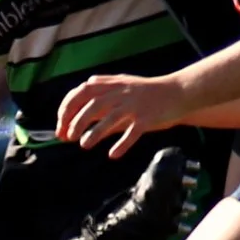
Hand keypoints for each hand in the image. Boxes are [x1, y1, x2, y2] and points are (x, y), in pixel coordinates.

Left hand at [57, 73, 188, 155]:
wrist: (178, 92)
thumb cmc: (146, 94)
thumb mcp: (120, 88)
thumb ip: (98, 99)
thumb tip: (74, 116)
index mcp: (112, 85)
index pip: (81, 92)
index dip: (67, 109)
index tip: (61, 125)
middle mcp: (122, 93)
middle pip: (93, 105)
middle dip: (77, 121)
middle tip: (68, 137)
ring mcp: (135, 105)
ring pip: (111, 118)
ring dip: (95, 132)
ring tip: (84, 145)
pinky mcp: (148, 118)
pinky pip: (133, 132)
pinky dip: (122, 144)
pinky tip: (113, 154)